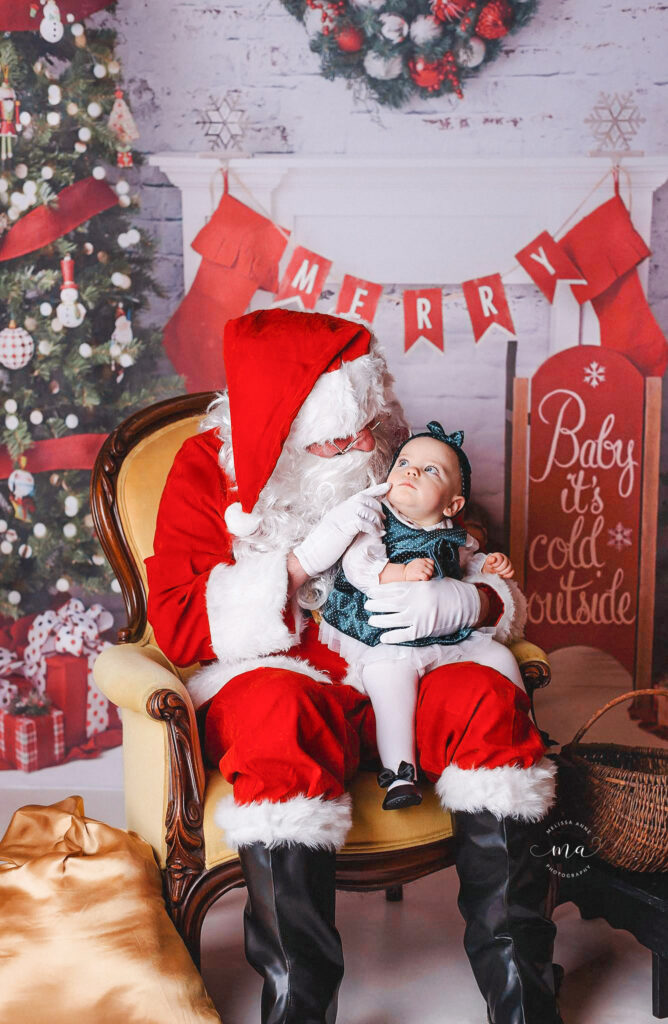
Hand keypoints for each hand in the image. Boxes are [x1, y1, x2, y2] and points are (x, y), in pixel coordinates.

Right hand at [293, 482, 389, 576]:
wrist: (310, 554)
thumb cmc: (324, 545)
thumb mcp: (338, 529)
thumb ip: (349, 521)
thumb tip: (364, 521)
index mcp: (341, 508)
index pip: (361, 494)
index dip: (376, 489)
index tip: (388, 486)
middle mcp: (342, 508)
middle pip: (365, 499)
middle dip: (378, 507)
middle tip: (384, 519)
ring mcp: (342, 516)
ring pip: (367, 510)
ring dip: (377, 519)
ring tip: (381, 529)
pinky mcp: (345, 526)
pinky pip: (365, 523)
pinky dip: (374, 529)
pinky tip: (377, 535)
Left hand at [364, 577, 480, 644]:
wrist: (467, 605)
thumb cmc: (450, 591)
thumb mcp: (432, 581)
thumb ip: (417, 584)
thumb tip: (400, 586)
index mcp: (417, 587)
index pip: (392, 589)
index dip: (379, 591)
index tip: (370, 592)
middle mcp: (415, 601)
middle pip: (388, 604)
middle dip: (375, 605)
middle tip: (367, 605)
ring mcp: (418, 616)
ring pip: (392, 620)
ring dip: (379, 620)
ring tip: (371, 620)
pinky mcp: (423, 630)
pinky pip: (403, 634)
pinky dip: (392, 636)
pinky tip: (382, 637)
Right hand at [403, 558, 433, 581]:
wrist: (403, 573)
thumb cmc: (411, 570)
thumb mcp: (417, 563)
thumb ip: (424, 564)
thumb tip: (432, 570)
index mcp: (422, 560)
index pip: (432, 562)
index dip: (431, 567)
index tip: (427, 570)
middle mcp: (422, 562)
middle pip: (432, 568)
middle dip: (430, 573)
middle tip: (425, 575)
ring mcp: (420, 567)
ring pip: (430, 573)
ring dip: (428, 576)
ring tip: (423, 577)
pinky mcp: (418, 573)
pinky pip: (426, 577)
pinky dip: (426, 579)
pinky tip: (422, 579)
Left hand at [482, 552, 513, 578]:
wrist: (491, 569)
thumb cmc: (489, 565)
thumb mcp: (487, 562)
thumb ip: (489, 560)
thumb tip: (494, 559)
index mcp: (500, 555)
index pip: (500, 560)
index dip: (496, 565)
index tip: (492, 566)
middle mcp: (505, 558)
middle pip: (505, 565)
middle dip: (499, 569)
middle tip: (495, 571)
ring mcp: (509, 564)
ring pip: (509, 569)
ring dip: (502, 573)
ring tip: (498, 573)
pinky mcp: (511, 569)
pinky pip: (512, 572)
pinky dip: (507, 575)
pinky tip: (502, 575)